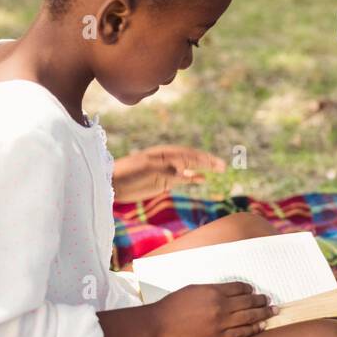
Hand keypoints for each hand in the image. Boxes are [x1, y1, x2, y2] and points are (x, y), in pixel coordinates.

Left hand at [111, 145, 226, 201]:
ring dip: (204, 168)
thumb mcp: (146, 169)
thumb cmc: (127, 172)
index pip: (187, 154)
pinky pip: (182, 179)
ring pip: (190, 168)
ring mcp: (167, 171)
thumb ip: (166, 169)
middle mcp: (168, 160)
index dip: (202, 158)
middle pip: (192, 159)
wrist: (113, 183)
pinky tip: (203, 179)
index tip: (215, 163)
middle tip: (223, 165)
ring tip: (219, 168)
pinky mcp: (164, 181)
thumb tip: (184, 172)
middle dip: (208, 161)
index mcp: (164, 153)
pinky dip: (193, 178)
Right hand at [151, 281, 276, 336]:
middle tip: (270, 300)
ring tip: (272, 311)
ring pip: (249, 317)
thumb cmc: (173, 305)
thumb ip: (212, 290)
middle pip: (248, 301)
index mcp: (213, 291)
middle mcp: (220, 306)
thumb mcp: (194, 289)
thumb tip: (228, 292)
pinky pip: (241, 333)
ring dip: (263, 313)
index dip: (249, 289)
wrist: (159, 325)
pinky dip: (253, 329)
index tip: (253, 290)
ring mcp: (220, 323)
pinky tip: (261, 327)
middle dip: (261, 300)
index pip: (239, 288)